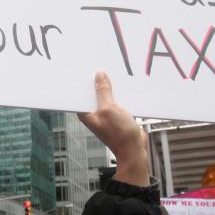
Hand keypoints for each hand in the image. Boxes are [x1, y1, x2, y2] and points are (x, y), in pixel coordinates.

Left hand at [78, 71, 148, 185]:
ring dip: (110, 87)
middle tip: (100, 65)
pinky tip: (124, 85)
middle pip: (93, 92)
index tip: (84, 67)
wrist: (134, 150)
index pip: (80, 93)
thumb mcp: (109, 108)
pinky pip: (116, 100)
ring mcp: (105, 114)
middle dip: (97, 81)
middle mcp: (93, 113)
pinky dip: (119, 94)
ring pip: (106, 95)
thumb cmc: (119, 134)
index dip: (82, 81)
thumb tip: (99, 75)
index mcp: (85, 113)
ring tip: (113, 71)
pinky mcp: (116, 115)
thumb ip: (103, 91)